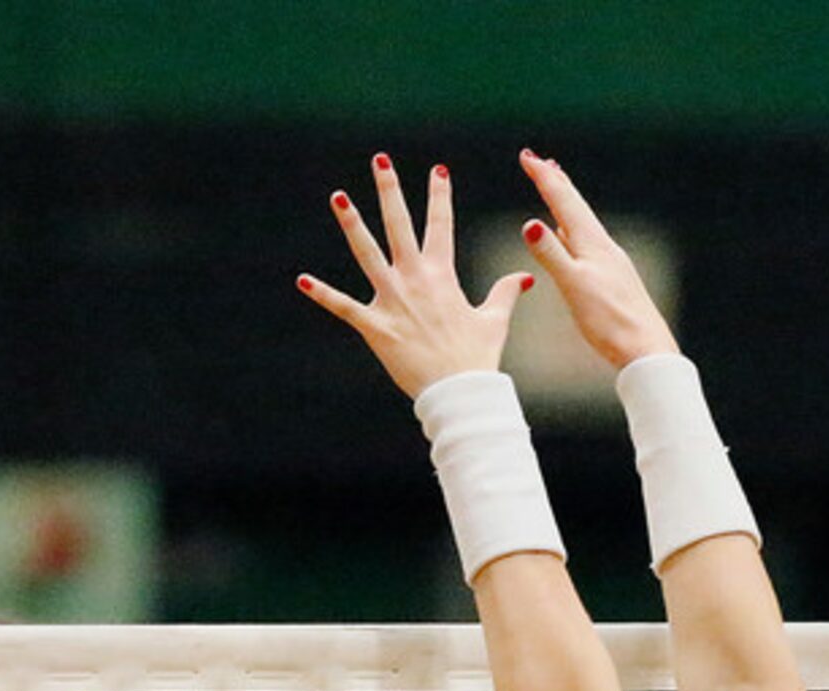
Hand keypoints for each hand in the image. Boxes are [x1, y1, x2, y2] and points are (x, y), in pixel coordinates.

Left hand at [301, 153, 532, 399]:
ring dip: (352, 224)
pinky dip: (322, 294)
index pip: (441, 226)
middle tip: (381, 160)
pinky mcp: (374, 325)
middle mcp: (414, 280)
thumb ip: (506, 293)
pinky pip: (343, 306)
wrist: (459, 392)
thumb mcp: (494, 321)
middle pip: (399, 226)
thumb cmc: (477, 358)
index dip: (440, 196)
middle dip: (390, 191)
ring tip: (338, 196)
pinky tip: (302, 280)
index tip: (438, 170)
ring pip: (367, 253)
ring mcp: (392, 301)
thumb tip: (526, 277)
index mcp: (442, 276)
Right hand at [517, 150, 679, 370]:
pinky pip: (588, 244)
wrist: (647, 351)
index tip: (526, 155)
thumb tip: (530, 222)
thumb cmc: (611, 322)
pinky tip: (572, 238)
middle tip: (540, 161)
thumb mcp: (574, 286)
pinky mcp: (614, 279)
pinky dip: (574, 231)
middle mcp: (604, 247)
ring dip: (566, 204)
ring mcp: (611, 263)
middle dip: (556, 183)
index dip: (544, 178)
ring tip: (557, 190)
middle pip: (577, 207)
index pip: (564, 202)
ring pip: (582, 224)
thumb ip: (551, 255)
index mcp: (593, 244)